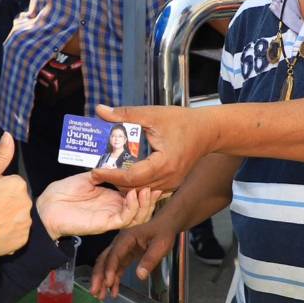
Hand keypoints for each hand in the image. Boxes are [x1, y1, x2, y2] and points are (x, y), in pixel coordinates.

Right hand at [0, 135, 31, 256]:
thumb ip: (0, 155)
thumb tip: (8, 136)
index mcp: (17, 184)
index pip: (14, 184)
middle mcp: (26, 203)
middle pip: (19, 200)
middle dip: (6, 203)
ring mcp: (24, 222)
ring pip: (20, 216)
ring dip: (9, 218)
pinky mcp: (21, 239)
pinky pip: (19, 233)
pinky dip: (10, 233)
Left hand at [35, 173, 162, 240]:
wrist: (47, 207)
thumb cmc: (63, 193)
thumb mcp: (87, 178)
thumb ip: (104, 173)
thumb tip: (117, 164)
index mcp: (111, 198)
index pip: (135, 196)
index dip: (146, 189)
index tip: (154, 178)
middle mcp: (114, 209)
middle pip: (141, 209)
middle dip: (151, 198)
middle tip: (157, 185)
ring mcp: (110, 217)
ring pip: (136, 217)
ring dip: (144, 204)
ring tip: (146, 190)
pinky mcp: (104, 224)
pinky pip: (124, 219)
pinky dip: (132, 209)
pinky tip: (132, 196)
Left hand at [89, 104, 216, 192]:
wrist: (208, 131)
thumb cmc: (183, 121)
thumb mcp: (152, 114)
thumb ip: (125, 114)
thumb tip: (100, 110)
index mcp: (164, 163)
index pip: (132, 177)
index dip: (111, 175)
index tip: (95, 171)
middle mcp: (169, 179)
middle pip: (134, 188)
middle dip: (114, 181)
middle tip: (97, 171)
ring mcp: (171, 184)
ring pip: (140, 191)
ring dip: (123, 184)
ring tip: (107, 173)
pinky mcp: (172, 184)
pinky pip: (149, 189)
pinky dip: (135, 184)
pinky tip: (124, 174)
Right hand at [91, 213, 181, 299]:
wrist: (165, 224)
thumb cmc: (163, 232)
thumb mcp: (161, 245)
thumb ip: (150, 259)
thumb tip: (140, 276)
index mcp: (127, 238)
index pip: (114, 254)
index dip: (110, 269)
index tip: (108, 283)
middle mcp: (119, 243)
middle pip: (104, 259)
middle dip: (98, 276)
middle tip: (94, 292)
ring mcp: (121, 250)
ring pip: (107, 265)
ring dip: (103, 280)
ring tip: (100, 296)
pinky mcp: (125, 256)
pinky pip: (116, 269)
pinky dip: (113, 280)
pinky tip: (113, 291)